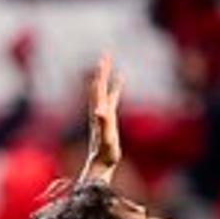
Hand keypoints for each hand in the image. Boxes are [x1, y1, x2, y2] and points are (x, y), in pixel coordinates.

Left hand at [85, 54, 122, 174]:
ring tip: (110, 65)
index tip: (104, 58)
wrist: (101, 163)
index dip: (102, 73)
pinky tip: (120, 82)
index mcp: (100, 111)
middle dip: (102, 70)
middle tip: (106, 55)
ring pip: (105, 90)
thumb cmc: (105, 152)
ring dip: (107, 77)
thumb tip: (99, 112)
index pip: (100, 87)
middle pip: (99, 85)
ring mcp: (103, 113)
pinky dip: (116, 88)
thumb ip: (104, 124)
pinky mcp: (109, 118)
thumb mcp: (106, 137)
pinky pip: (113, 98)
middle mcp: (99, 110)